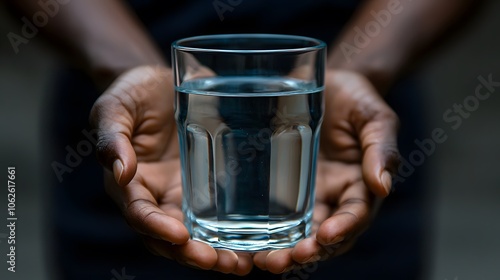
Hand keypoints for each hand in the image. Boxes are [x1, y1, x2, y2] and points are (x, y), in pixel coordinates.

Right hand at [90, 65, 252, 274]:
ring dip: (215, 253)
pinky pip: (216, 215)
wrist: (161, 83)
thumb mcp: (115, 108)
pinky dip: (230, 232)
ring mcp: (182, 193)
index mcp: (129, 183)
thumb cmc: (133, 92)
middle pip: (169, 237)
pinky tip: (254, 241)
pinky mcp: (205, 185)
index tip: (181, 236)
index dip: (157, 229)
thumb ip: (112, 137)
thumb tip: (121, 172)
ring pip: (195, 234)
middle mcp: (156, 195)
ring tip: (242, 263)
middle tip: (222, 263)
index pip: (140, 214)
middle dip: (192, 254)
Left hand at [253, 70, 399, 272]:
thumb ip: (381, 149)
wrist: (330, 83)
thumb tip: (383, 186)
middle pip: (325, 235)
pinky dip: (266, 230)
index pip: (355, 215)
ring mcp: (309, 193)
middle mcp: (335, 196)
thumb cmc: (357, 99)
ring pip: (299, 232)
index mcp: (360, 185)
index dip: (342, 229)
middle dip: (306, 252)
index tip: (324, 236)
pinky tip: (247, 239)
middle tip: (280, 261)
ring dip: (283, 250)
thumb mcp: (375, 119)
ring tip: (262, 260)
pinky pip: (277, 213)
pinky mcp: (286, 185)